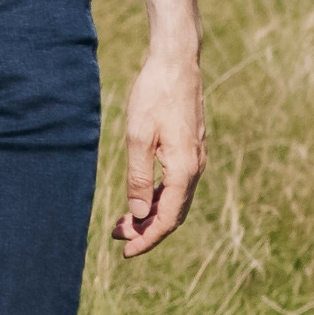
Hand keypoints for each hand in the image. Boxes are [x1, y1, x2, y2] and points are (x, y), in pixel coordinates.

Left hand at [112, 40, 205, 256]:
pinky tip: (141, 196)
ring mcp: (196, 158)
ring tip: (124, 220)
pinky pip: (178, 184)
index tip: (126, 251)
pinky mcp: (192, 149)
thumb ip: (138, 177)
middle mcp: (196, 167)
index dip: (147, 239)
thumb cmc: (154, 95)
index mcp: (184, 169)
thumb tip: (138, 212)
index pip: (167, 218)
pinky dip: (159, 196)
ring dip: (152, 213)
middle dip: (147, 230)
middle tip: (117, 235)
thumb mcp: (138, 137)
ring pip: (176, 199)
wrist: (177, 62)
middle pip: (174, 213)